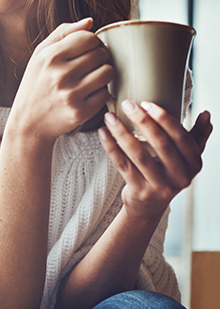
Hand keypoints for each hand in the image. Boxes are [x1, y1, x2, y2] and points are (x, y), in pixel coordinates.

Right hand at [9, 18, 113, 145]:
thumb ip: (62, 34)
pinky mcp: (81, 111)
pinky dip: (100, 93)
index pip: (88, 37)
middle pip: (101, 54)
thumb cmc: (35, 85)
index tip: (85, 50)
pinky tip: (88, 94)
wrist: (28, 122)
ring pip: (108, 72)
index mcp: (50, 57)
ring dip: (103, 74)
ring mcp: (71, 94)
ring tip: (91, 78)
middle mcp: (61, 74)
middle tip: (88, 66)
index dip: (91, 42)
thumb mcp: (39, 56)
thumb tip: (89, 21)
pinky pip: (105, 93)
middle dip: (99, 57)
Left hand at [99, 101, 212, 220]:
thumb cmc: (168, 172)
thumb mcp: (187, 157)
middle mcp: (180, 176)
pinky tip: (103, 132)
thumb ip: (197, 136)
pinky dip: (111, 147)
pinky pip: (122, 165)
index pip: (181, 137)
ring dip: (122, 133)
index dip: (164, 119)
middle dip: (142, 121)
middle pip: (160, 144)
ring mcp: (160, 186)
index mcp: (194, 163)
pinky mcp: (140, 191)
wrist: (150, 205)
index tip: (147, 103)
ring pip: (138, 154)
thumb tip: (206, 114)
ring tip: (109, 116)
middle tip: (127, 104)